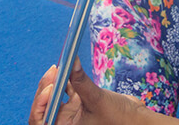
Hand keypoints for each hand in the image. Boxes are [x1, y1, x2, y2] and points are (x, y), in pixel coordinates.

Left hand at [29, 58, 146, 124]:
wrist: (137, 120)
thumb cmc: (120, 119)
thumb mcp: (97, 99)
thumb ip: (81, 80)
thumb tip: (70, 60)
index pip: (41, 120)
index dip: (40, 104)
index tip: (50, 86)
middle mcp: (65, 123)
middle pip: (44, 108)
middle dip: (45, 89)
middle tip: (53, 71)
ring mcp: (70, 115)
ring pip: (53, 98)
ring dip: (53, 83)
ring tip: (58, 68)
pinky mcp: (78, 105)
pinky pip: (65, 92)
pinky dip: (64, 81)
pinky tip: (66, 69)